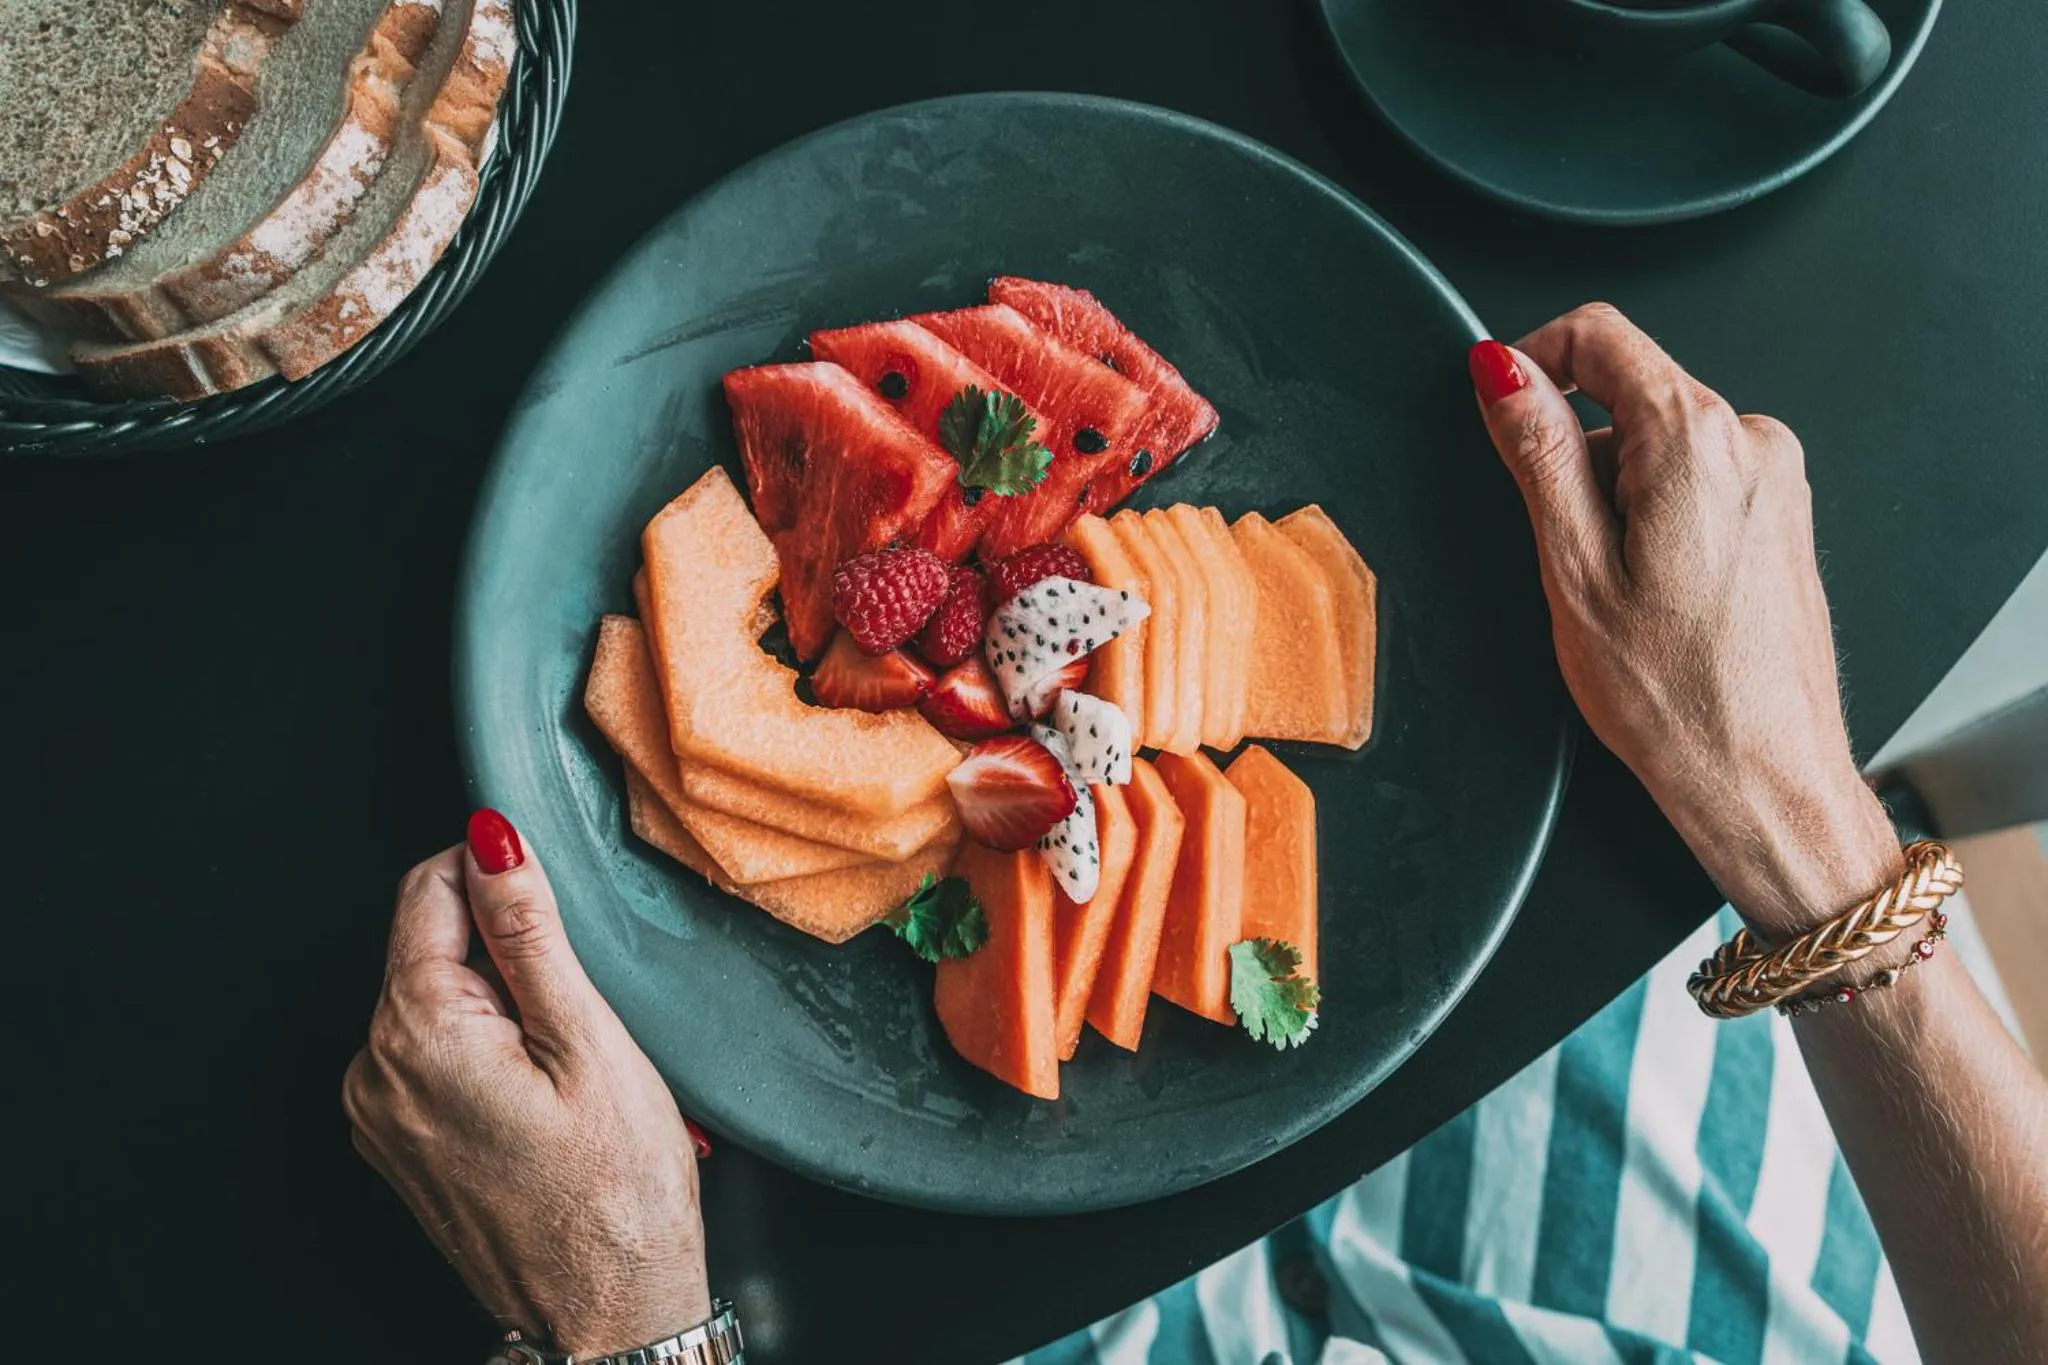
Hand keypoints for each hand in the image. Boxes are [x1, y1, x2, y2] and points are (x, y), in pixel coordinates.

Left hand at [343, 809, 710, 1354]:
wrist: (607, 1317)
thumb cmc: (617, 1194)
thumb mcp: (588, 1039)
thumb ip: (528, 930)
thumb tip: (492, 840)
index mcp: (418, 1032)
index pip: (429, 888)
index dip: (497, 874)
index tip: (555, 902)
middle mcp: (376, 1071)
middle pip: (430, 945)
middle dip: (506, 948)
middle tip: (582, 1009)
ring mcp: (380, 1115)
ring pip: (437, 1001)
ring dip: (503, 1004)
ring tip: (574, 1062)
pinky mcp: (399, 1146)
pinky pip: (436, 1058)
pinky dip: (490, 1052)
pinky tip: (550, 1095)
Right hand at [1469, 304, 1900, 939]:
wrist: (1767, 779)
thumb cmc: (1676, 699)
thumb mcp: (1572, 568)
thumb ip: (1539, 453)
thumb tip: (1503, 371)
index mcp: (1695, 440)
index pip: (1600, 334)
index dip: (1531, 358)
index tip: (1497, 408)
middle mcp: (1752, 442)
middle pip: (1631, 389)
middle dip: (1576, 449)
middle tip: (1560, 548)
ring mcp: (1777, 479)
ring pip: (1660, 440)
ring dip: (1614, 492)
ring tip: (1613, 589)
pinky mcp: (1782, 516)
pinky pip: (1697, 479)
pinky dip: (1654, 517)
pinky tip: (1652, 595)